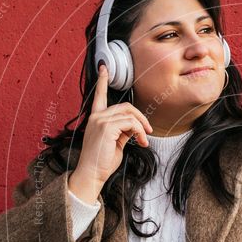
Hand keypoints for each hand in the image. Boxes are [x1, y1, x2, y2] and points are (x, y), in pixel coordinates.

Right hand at [68, 64, 152, 202]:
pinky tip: (141, 142)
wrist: (92, 174)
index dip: (102, 81)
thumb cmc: (102, 162)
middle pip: (125, 106)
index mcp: (96, 119)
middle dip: (140, 117)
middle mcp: (96, 117)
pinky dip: (139, 132)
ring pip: (129, 115)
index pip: (99, 96)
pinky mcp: (106, 127)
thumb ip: (122, 131)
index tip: (104, 67)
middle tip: (148, 131)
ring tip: (144, 141)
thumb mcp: (115, 143)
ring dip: (141, 127)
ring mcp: (100, 121)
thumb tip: (134, 127)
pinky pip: (130, 123)